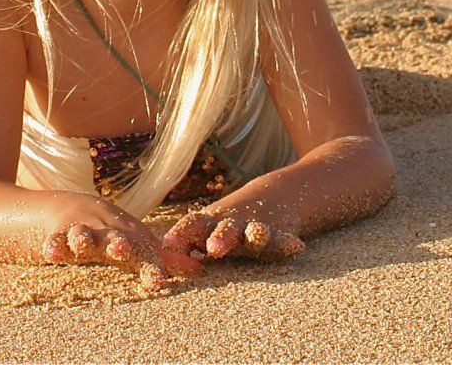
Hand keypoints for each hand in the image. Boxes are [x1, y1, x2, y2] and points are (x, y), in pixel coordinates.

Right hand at [42, 197, 203, 291]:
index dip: (149, 266)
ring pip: (81, 233)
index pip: (143, 251)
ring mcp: (81, 231)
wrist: (66, 208)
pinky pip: (54, 239)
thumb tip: (199, 268)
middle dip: (117, 242)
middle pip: (112, 236)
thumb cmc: (108, 232)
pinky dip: (52, 244)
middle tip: (121, 249)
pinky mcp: (57, 234)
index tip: (156, 283)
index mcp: (127, 236)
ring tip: (80, 243)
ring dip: (81, 237)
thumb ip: (163, 257)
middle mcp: (106, 232)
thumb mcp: (134, 242)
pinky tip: (50, 251)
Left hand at [162, 200, 305, 262]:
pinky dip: (289, 243)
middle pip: (225, 230)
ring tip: (257, 234)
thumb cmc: (228, 222)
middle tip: (214, 248)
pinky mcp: (280, 235)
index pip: (193, 226)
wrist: (274, 197)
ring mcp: (258, 228)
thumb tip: (155, 254)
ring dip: (255, 234)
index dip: (182, 234)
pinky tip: (296, 247)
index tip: (170, 243)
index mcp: (211, 225)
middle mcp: (234, 225)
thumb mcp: (207, 229)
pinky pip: (285, 240)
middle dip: (221, 238)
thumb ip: (187, 242)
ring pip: (255, 232)